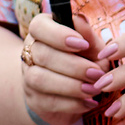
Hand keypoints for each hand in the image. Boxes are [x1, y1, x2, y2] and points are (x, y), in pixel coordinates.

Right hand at [16, 10, 108, 124]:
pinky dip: (73, 103)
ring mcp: (28, 77)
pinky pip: (48, 101)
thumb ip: (88, 36)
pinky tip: (89, 102)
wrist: (70, 90)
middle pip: (42, 55)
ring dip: (71, 86)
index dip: (59, 35)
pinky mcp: (34, 100)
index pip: (39, 27)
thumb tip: (81, 21)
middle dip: (73, 66)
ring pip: (40, 79)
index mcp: (42, 31)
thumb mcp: (91, 47)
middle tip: (97, 73)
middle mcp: (30, 51)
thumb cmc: (84, 60)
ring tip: (94, 89)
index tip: (83, 44)